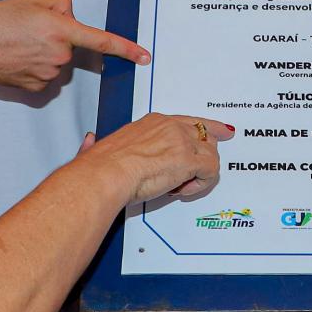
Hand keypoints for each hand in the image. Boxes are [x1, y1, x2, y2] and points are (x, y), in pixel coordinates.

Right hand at [0, 0, 148, 91]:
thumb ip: (62, 4)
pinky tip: (17, 58)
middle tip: (30, 29)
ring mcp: (49, 74)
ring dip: (46, 52)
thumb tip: (72, 17)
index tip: (145, 57)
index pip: (102, 41)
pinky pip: (46, 74)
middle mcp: (59, 55)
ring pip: (59, 61)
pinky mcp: (37, 88)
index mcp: (61, 29)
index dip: (126, 49)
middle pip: (73, 46)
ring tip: (19, 43)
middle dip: (59, 37)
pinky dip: (35, 66)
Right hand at [76, 114, 230, 204]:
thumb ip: (98, 144)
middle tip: (203, 171)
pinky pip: (210, 171)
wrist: (105, 174)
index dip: (208, 127)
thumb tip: (89, 142)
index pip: (189, 121)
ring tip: (178, 186)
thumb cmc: (100, 166)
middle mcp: (171, 127)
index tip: (221, 131)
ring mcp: (182, 142)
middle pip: (206, 135)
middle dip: (208, 153)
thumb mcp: (101, 147)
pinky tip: (183, 190)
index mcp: (153, 122)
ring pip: (210, 155)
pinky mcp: (189, 160)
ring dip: (199, 175)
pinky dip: (200, 184)